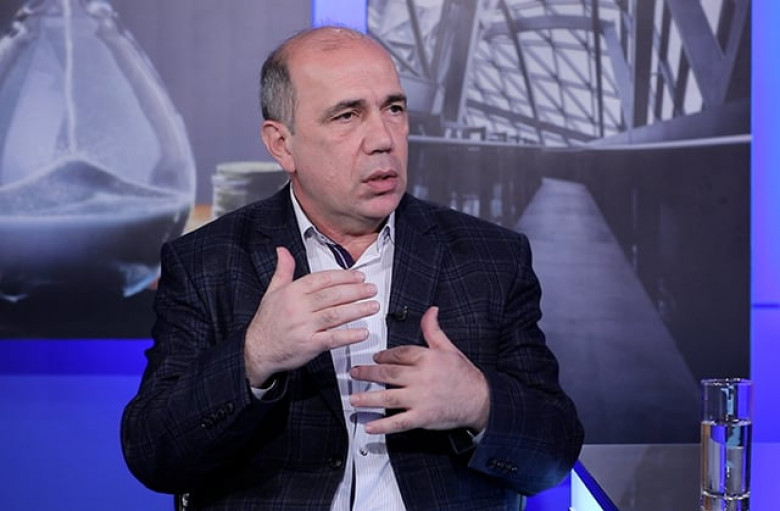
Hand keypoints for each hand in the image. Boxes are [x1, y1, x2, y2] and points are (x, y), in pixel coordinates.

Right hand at [244, 246, 379, 386]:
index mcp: (292, 293)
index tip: (359, 277)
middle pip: (332, 295)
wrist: (257, 350)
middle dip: (355, 291)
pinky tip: (362, 332)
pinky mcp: (309, 345)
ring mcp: (304, 327)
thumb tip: (282, 251)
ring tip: (373, 305)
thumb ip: (283, 270)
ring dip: (357, 309)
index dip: (343, 277)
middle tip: (371, 289)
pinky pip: (332, 338)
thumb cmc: (267, 322)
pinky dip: (349, 335)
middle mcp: (298, 308)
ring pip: (335, 314)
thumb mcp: (272, 292)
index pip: (322, 279)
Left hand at [349, 306, 489, 433]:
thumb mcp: (449, 348)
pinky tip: (370, 426)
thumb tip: (430, 311)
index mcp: (427, 359)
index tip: (375, 358)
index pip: (399, 354)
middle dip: (368, 373)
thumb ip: (433, 330)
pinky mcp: (423, 417)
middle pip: (388, 374)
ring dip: (368, 399)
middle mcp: (421, 378)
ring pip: (388, 397)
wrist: (481, 400)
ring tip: (354, 399)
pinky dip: (383, 425)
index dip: (384, 355)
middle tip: (355, 373)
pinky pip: (399, 422)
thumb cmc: (465, 375)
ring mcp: (421, 398)